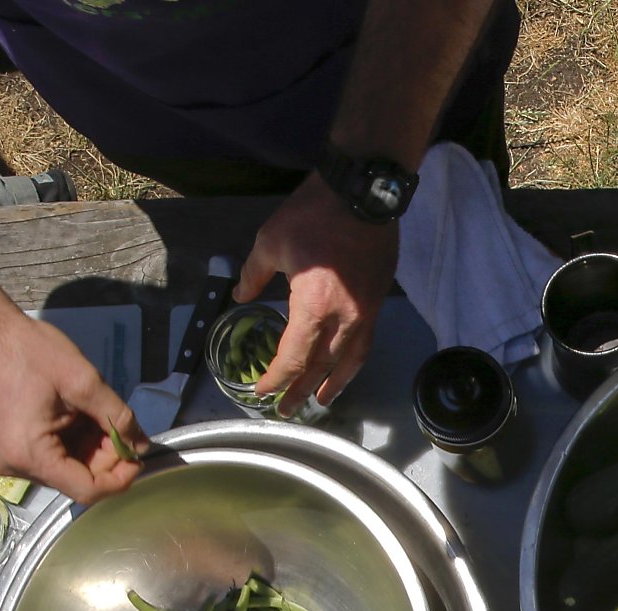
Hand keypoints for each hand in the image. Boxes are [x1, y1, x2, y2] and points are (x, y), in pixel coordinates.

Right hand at [0, 309, 146, 502]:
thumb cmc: (26, 350)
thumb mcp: (82, 380)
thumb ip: (118, 416)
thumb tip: (140, 444)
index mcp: (29, 454)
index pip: (86, 490)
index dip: (119, 479)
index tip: (137, 456)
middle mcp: (13, 467)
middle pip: (75, 479)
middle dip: (105, 457)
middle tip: (118, 424)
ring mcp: (5, 459)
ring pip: (63, 468)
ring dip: (88, 448)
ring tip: (92, 413)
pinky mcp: (4, 448)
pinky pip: (46, 457)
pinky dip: (68, 442)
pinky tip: (74, 416)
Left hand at [235, 175, 397, 416]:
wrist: (363, 192)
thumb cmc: (313, 214)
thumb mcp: (270, 241)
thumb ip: (253, 275)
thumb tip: (240, 296)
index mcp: (314, 306)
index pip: (295, 357)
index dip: (278, 378)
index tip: (262, 390)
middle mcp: (344, 318)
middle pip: (322, 367)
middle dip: (301, 390)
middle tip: (285, 410)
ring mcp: (366, 313)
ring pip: (350, 361)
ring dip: (333, 385)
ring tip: (319, 402)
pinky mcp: (377, 303)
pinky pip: (365, 343)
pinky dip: (353, 363)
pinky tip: (345, 369)